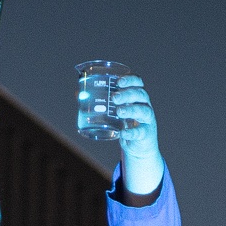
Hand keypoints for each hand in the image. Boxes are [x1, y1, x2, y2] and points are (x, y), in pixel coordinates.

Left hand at [110, 74, 163, 200]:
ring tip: (118, 111)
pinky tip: (123, 133)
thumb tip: (78, 95)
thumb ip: (99, 103)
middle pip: (140, 94)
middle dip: (128, 94)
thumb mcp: (114, 112)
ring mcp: (147, 120)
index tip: (119, 81)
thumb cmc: (125, 123)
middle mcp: (144, 105)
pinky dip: (131, 132)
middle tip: (114, 98)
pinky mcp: (146, 134)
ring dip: (131, 109)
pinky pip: (140, 132)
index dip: (130, 80)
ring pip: (143, 110)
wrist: (138, 145)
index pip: (138, 83)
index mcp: (137, 97)